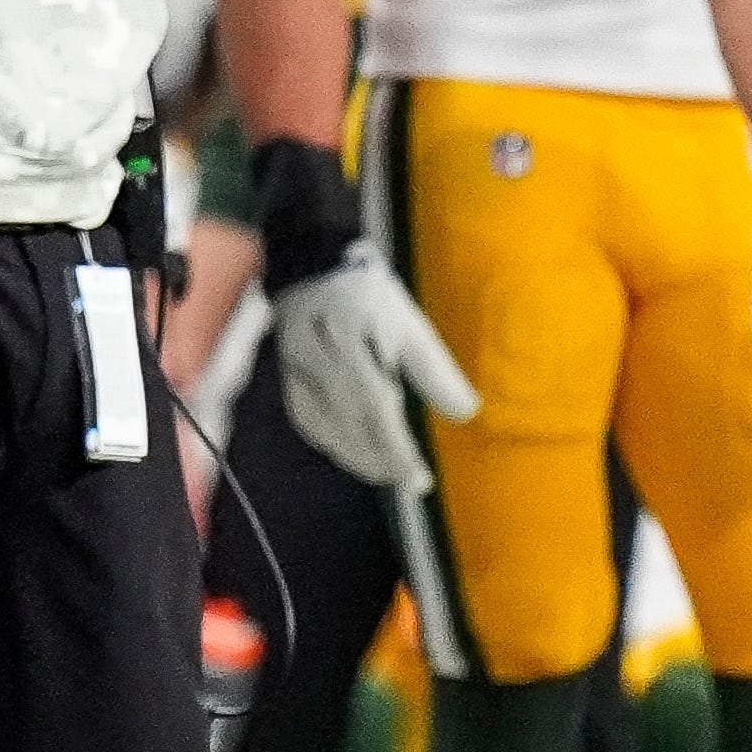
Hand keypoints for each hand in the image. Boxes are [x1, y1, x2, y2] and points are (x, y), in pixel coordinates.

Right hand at [271, 242, 481, 491]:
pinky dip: (331, 442)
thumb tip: (466, 413)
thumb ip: (434, 371)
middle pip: (347, 418)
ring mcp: (293, 364)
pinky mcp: (285, 375)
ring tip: (388, 475)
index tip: (419, 474)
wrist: (314, 269)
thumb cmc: (370, 297)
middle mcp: (314, 350)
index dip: (395, 443)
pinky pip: (305, 418)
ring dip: (356, 456)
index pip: (373, 400)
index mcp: (349, 330)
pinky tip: (353, 454)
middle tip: (410, 482)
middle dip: (380, 456)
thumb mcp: (409, 325)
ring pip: (322, 424)